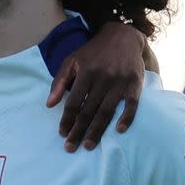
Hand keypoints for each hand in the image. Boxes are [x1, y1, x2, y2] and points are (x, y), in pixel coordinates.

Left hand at [47, 22, 145, 151]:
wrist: (123, 37)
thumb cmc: (93, 52)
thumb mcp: (72, 60)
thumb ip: (59, 81)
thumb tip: (49, 104)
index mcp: (85, 72)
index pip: (74, 102)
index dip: (67, 119)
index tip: (62, 134)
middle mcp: (103, 78)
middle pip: (89, 110)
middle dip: (78, 130)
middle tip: (70, 147)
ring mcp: (120, 82)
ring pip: (106, 111)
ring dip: (97, 130)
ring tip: (88, 145)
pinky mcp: (135, 84)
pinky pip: (131, 105)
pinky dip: (126, 118)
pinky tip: (118, 131)